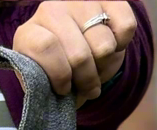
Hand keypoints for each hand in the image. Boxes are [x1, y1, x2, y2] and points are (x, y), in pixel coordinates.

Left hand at [12, 2, 136, 107]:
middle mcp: (53, 10)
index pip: (45, 48)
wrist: (77, 53)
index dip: (60, 75)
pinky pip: (126, 28)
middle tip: (87, 87)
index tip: (64, 89)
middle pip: (79, 55)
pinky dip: (121, 46)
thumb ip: (45, 88)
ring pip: (104, 46)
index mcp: (30, 34)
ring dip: (104, 66)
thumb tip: (63, 94)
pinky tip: (110, 47)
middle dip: (87, 80)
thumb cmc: (58, 74)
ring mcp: (81, 2)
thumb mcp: (44, 84)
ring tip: (96, 68)